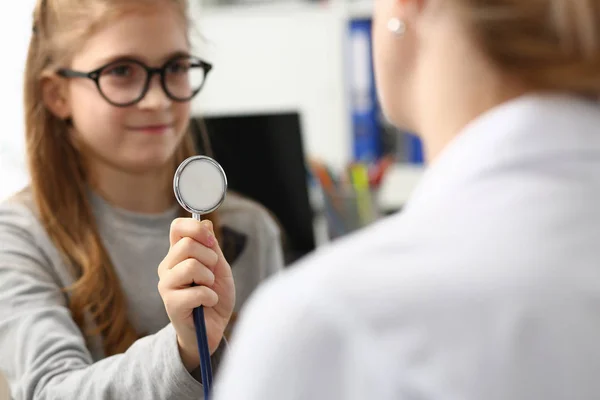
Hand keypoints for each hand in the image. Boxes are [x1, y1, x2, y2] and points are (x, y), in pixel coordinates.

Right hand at [158, 218, 235, 370]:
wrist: (213, 330)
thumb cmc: (215, 297)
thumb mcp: (220, 268)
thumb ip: (212, 247)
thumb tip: (205, 223)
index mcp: (178, 254)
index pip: (177, 227)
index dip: (196, 228)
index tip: (211, 241)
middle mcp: (168, 267)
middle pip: (187, 244)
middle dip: (209, 258)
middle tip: (211, 275)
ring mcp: (166, 285)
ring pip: (190, 265)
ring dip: (209, 278)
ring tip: (209, 289)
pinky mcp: (171, 304)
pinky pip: (198, 291)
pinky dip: (211, 297)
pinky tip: (208, 303)